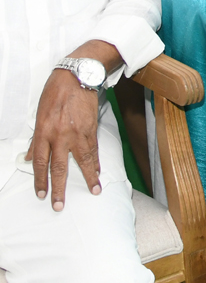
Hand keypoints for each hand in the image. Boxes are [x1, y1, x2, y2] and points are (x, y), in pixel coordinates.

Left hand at [24, 43, 118, 209]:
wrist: (77, 76)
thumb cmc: (55, 92)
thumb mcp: (39, 114)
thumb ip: (37, 138)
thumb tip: (32, 157)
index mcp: (43, 132)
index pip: (40, 163)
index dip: (41, 181)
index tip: (42, 195)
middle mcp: (59, 136)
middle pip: (58, 168)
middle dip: (58, 189)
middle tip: (58, 206)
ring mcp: (76, 133)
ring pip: (81, 161)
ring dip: (87, 178)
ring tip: (94, 191)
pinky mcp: (91, 128)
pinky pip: (93, 149)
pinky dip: (95, 162)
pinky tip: (97, 172)